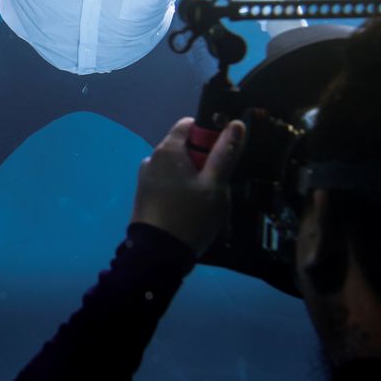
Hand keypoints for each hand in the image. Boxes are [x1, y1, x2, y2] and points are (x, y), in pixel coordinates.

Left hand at [130, 117, 245, 254]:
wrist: (157, 256)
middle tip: (219, 187)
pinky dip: (182, 193)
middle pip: (185, 149)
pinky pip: (169, 186)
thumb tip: (236, 123)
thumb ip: (225, 153)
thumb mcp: (215, 185)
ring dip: (195, 181)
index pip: (189, 124)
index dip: (209, 135)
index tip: (222, 155)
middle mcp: (152, 159)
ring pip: (178, 170)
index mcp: (167, 150)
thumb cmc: (190, 216)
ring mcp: (145, 179)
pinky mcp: (144, 197)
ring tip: (208, 206)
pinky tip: (192, 214)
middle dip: (204, 163)